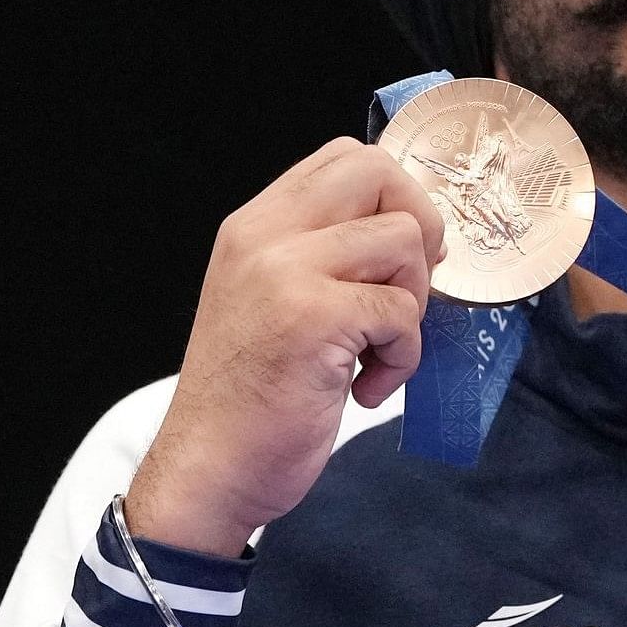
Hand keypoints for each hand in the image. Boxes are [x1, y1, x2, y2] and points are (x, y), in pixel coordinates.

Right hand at [122, 140, 447, 557]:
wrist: (207, 469)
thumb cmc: (247, 399)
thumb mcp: (270, 301)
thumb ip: (322, 256)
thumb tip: (414, 233)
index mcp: (255, 226)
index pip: (347, 156)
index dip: (393, 198)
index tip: (392, 262)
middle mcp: (265, 235)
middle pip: (378, 172)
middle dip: (419, 229)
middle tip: (402, 294)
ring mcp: (286, 271)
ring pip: (404, 239)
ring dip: (411, 305)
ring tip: (375, 353)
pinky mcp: (313, 317)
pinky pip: (402, 312)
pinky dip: (401, 359)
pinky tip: (363, 389)